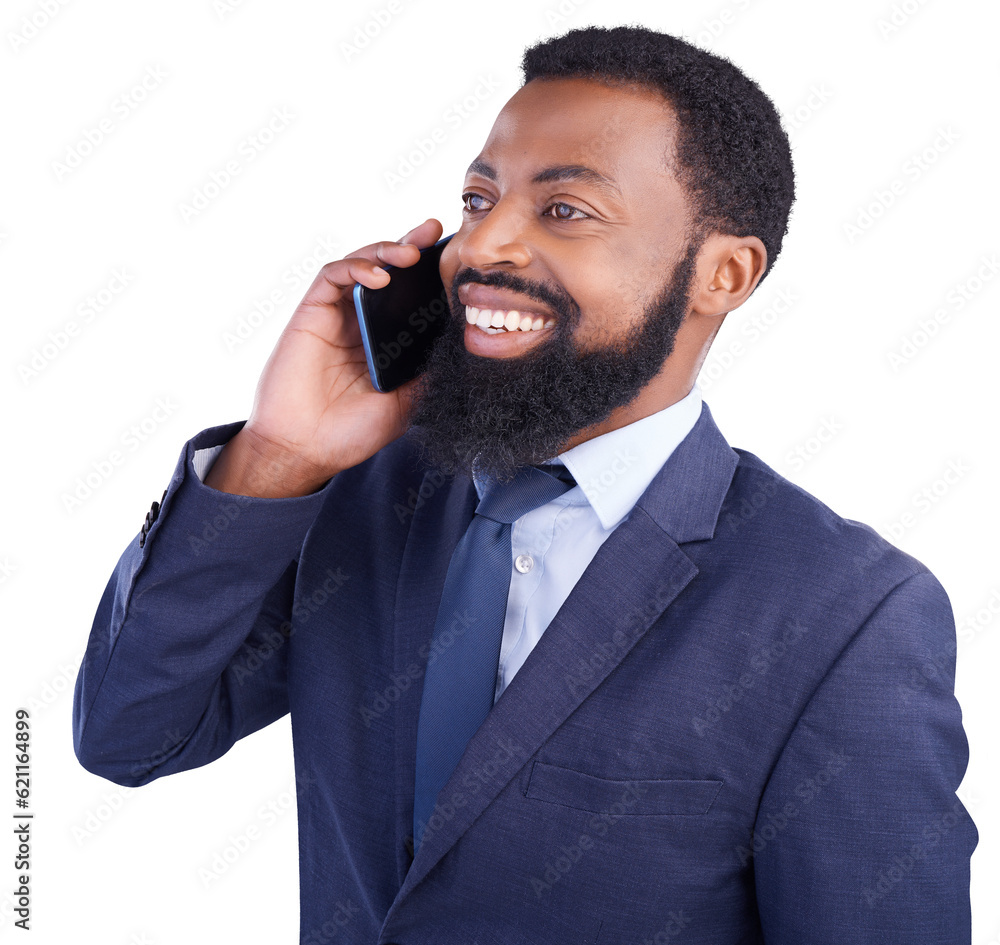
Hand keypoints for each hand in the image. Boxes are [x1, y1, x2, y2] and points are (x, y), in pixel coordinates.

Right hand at [205, 218, 444, 496]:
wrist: (305, 450)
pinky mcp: (311, 314)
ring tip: (411, 252)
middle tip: (435, 231)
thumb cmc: (350, 432)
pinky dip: (356, 267)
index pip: (409, 298)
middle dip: (411, 247)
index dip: (429, 276)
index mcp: (383, 342)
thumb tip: (461, 348)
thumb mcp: (405, 404)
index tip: (456, 261)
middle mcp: (360, 323)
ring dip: (385, 250)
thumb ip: (427, 374)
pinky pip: (333, 276)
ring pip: (361, 265)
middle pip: (387, 272)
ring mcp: (335, 316)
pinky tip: (379, 276)